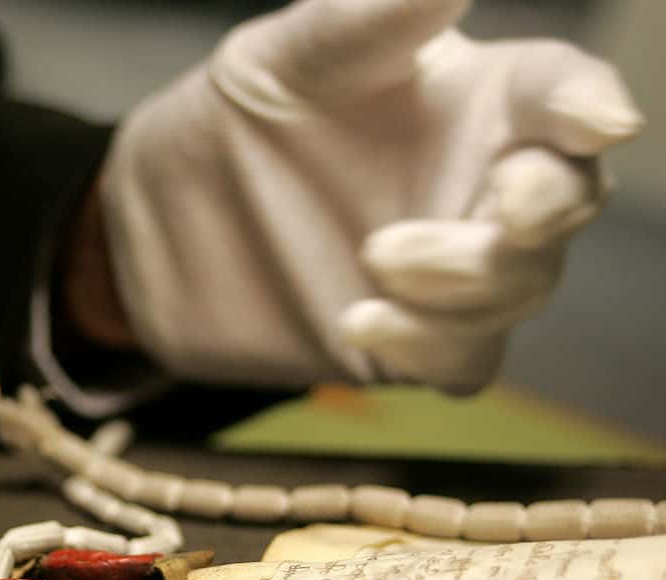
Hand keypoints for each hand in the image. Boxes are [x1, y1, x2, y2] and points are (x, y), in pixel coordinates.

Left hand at [99, 0, 642, 391]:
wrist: (167, 227)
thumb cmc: (240, 119)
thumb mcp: (288, 57)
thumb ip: (370, 21)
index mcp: (469, 100)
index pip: (554, 93)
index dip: (585, 102)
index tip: (597, 119)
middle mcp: (477, 183)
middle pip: (563, 200)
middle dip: (542, 208)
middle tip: (501, 210)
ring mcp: (451, 270)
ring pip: (521, 288)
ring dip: (471, 283)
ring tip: (377, 258)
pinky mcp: (412, 341)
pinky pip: (459, 361)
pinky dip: (427, 347)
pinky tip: (359, 320)